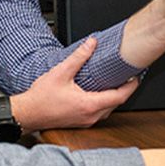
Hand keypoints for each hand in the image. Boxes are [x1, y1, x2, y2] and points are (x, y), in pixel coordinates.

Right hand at [8, 37, 138, 130]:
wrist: (28, 113)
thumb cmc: (41, 97)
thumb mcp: (61, 72)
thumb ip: (79, 57)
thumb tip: (91, 43)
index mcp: (89, 105)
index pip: (119, 96)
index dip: (131, 86)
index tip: (136, 76)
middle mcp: (90, 116)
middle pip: (116, 104)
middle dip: (125, 90)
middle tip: (128, 76)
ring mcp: (86, 121)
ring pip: (108, 110)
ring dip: (114, 97)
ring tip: (116, 82)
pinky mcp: (80, 122)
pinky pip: (99, 113)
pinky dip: (104, 103)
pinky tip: (100, 93)